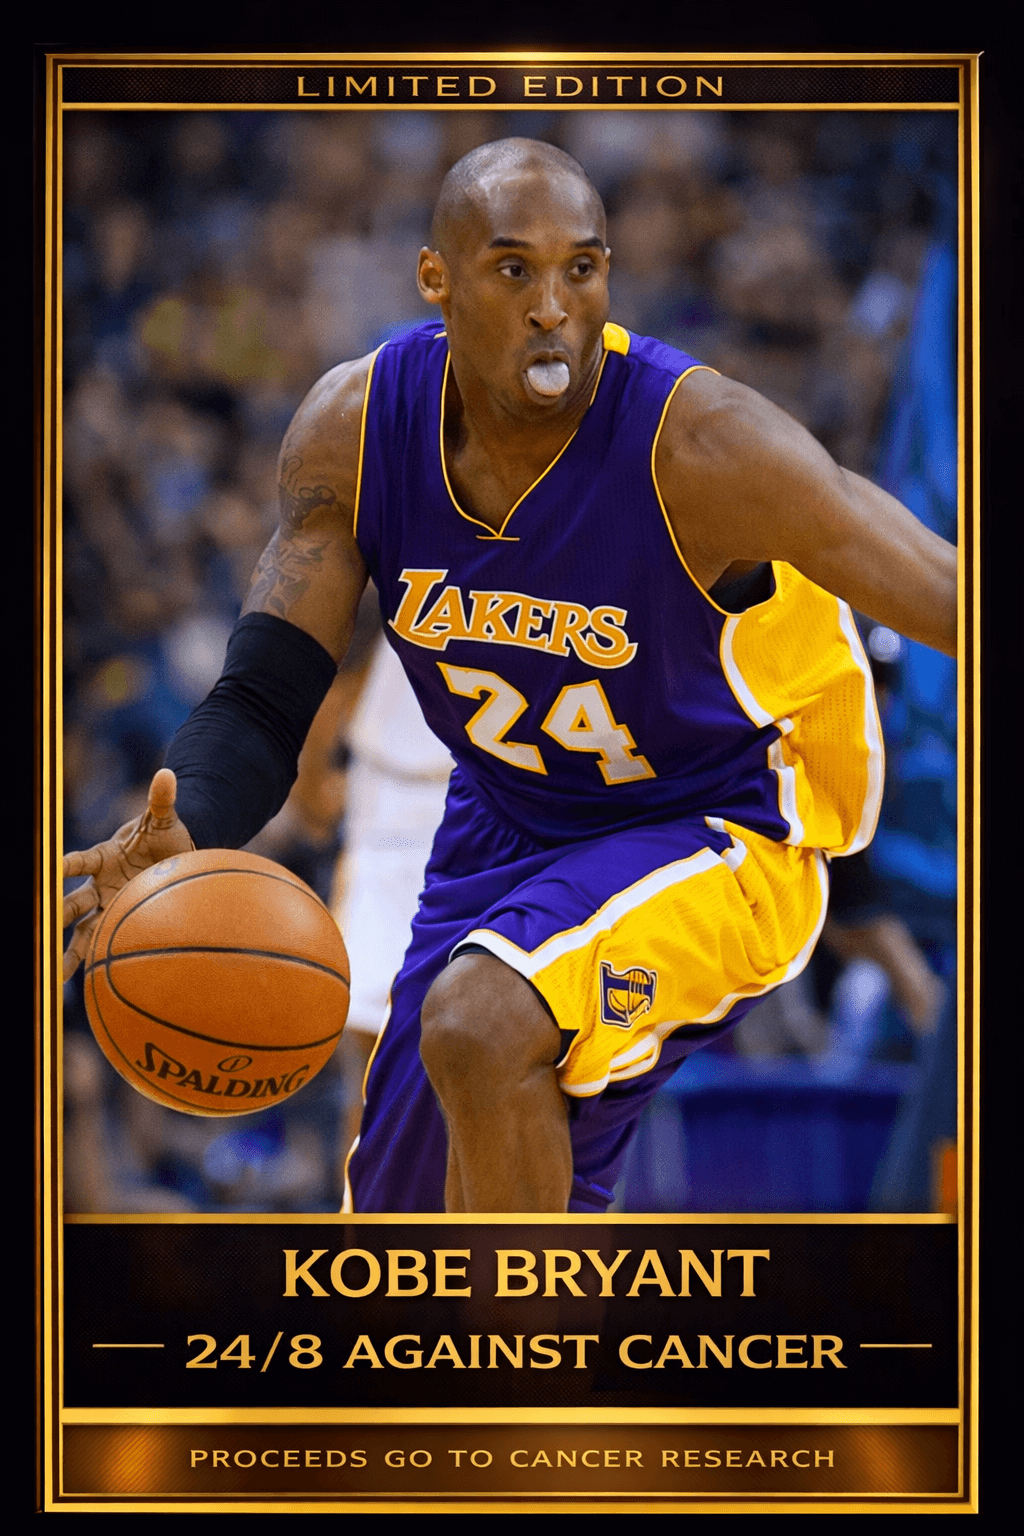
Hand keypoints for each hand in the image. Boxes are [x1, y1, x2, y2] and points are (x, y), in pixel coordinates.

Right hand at [62, 768, 193, 981]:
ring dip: (68, 952)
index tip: (56, 867)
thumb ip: (162, 800)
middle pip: (72, 902)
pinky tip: (82, 985)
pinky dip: (93, 961)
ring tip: (54, 974)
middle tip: (44, 928)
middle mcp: (99, 884)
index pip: (82, 860)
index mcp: (105, 856)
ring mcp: (106, 905)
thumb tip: (166, 774)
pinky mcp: (118, 920)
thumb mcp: (164, 819)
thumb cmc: (166, 836)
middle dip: (56, 915)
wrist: (175, 856)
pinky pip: (101, 942)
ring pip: (81, 931)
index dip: (68, 864)